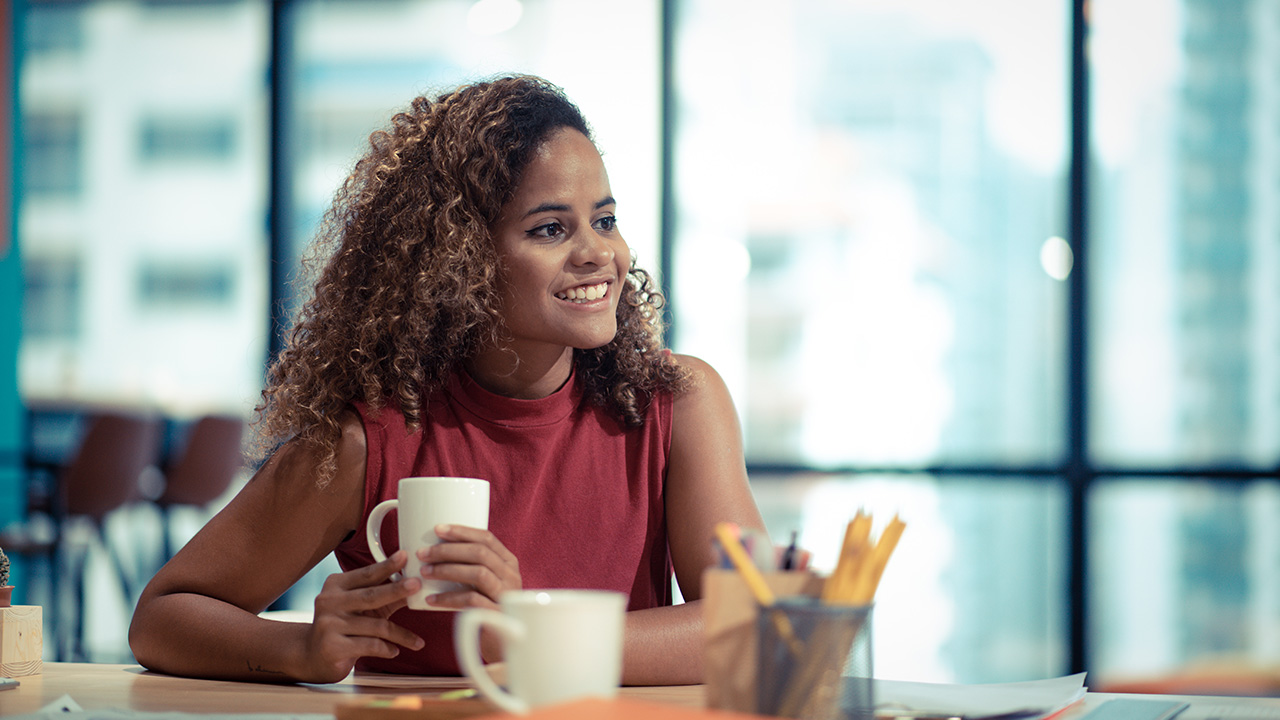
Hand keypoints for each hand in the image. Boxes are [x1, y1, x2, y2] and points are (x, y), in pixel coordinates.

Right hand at [301, 549, 424, 682]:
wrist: (312, 656)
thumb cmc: (344, 626)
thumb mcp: (363, 607)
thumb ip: (386, 596)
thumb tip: (416, 586)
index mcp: (336, 585)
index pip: (366, 574)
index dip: (386, 565)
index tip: (404, 556)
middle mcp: (330, 601)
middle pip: (371, 595)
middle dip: (396, 589)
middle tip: (417, 585)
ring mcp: (329, 624)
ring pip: (376, 625)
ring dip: (401, 635)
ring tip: (417, 642)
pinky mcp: (332, 647)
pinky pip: (370, 645)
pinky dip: (387, 649)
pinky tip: (394, 651)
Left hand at [420, 525, 521, 664]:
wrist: (503, 643)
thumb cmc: (487, 607)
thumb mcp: (484, 583)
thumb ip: (471, 566)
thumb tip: (433, 550)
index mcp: (508, 562)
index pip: (486, 538)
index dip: (461, 531)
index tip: (437, 529)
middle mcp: (511, 575)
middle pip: (480, 553)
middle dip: (448, 550)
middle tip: (423, 553)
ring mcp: (506, 595)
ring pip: (478, 573)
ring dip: (448, 570)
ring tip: (425, 572)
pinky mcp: (498, 614)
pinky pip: (472, 601)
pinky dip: (449, 598)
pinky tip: (431, 600)